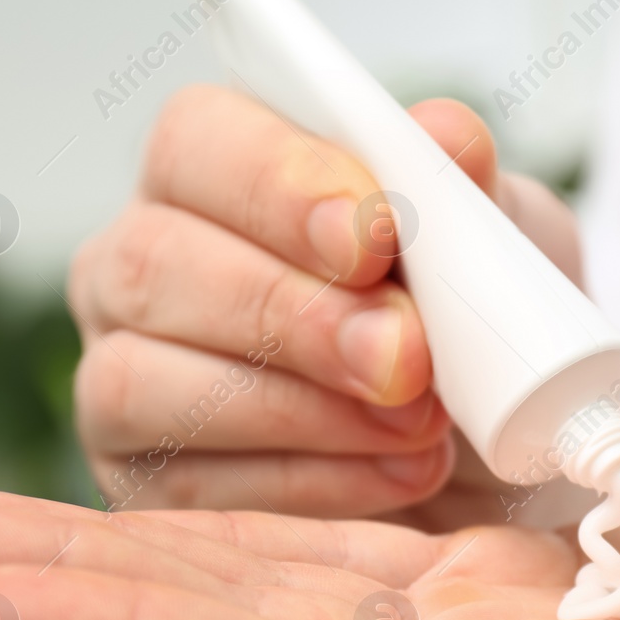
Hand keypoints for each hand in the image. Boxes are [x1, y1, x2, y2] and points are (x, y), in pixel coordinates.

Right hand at [67, 85, 582, 519]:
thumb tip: (445, 134)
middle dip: (293, 315)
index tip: (375, 237)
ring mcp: (122, 376)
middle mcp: (144, 263)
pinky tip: (400, 475)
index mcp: (214, 170)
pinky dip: (309, 485)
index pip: (197, 139)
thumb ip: (464, 188)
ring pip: (143, 379)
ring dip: (299, 410)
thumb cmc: (469, 323)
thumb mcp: (497, 243)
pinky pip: (188, 485)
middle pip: (154, 262)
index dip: (279, 183)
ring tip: (420, 425)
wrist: (496, 454)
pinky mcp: (144, 481)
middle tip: (407, 358)